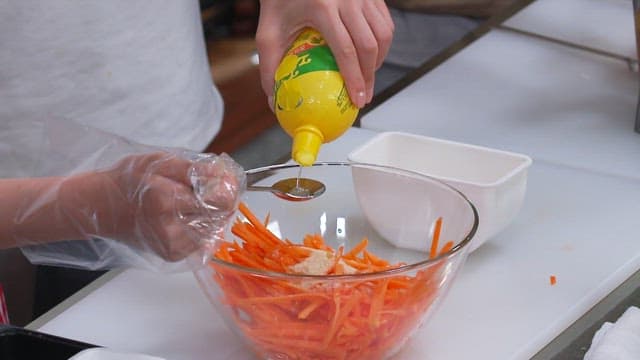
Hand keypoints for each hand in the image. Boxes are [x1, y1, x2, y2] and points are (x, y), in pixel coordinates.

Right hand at [66, 152, 243, 261]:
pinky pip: (203, 240)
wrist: (101, 207)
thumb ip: (194, 169)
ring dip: (213, 214)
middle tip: (208, 188)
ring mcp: (172, 246)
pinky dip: (203, 226)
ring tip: (193, 201)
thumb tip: (224, 176)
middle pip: (220, 216)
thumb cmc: (128, 181)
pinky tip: (187, 216)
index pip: (218, 201)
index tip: (225, 179)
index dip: (228, 188)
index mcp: (165, 201)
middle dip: (221, 200)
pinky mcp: (173, 255)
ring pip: (214, 229)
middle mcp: (170, 228)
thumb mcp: (159, 162)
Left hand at [256, 0, 393, 108]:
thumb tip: (275, 102)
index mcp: (322, 7)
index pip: (346, 51)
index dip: (355, 79)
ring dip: (378, 61)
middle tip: (363, 97)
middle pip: (369, 45)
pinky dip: (381, 44)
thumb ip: (269, 67)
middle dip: (370, 76)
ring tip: (366, 78)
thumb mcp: (268, 32)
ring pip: (383, 34)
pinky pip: (384, 22)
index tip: (357, 100)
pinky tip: (369, 57)